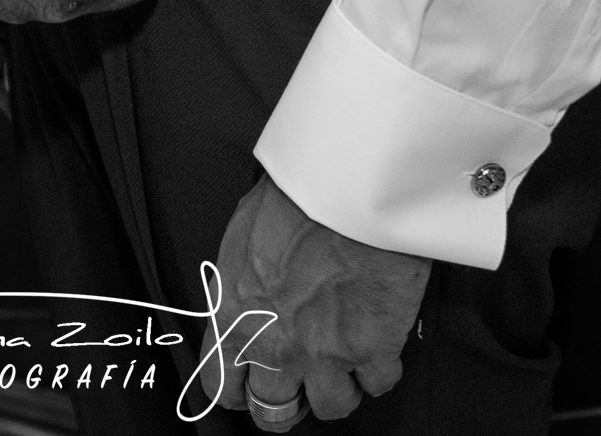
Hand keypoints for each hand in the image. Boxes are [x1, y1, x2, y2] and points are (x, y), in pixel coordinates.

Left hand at [200, 177, 430, 430]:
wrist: (344, 189)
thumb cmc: (291, 198)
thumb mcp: (242, 236)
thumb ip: (242, 280)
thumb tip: (249, 286)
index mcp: (234, 318)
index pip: (221, 387)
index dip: (238, 390)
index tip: (251, 383)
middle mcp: (274, 346)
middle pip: (273, 412)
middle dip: (287, 398)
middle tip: (302, 377)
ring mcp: (325, 354)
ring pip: (331, 407)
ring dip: (339, 387)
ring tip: (346, 361)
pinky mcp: (374, 349)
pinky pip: (378, 384)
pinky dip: (380, 369)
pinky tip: (379, 343)